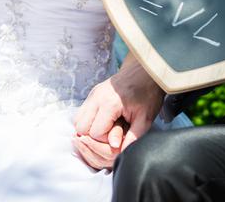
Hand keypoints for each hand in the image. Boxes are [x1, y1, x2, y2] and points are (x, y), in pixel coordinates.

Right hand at [74, 54, 163, 168]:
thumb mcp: (145, 118)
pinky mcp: (92, 93)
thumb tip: (118, 153)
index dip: (107, 140)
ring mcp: (93, 94)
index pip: (95, 133)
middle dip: (94, 136)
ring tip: (108, 127)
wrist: (145, 71)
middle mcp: (96, 97)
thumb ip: (133, 137)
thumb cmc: (147, 94)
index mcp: (109, 103)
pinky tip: (104, 120)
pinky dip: (89, 121)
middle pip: (80, 128)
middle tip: (112, 132)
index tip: (121, 134)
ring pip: (77, 121)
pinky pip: (81, 113)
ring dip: (89, 129)